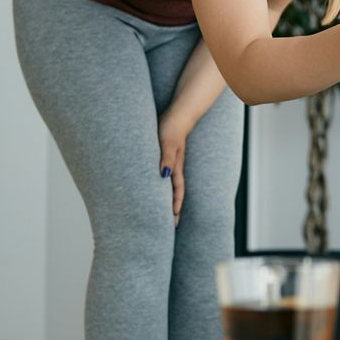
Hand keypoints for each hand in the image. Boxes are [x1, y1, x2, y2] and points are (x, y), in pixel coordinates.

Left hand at [158, 111, 191, 225]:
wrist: (178, 114)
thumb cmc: (171, 127)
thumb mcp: (167, 143)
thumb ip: (166, 158)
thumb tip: (164, 175)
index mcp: (175, 166)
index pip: (176, 190)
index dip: (175, 204)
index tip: (173, 219)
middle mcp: (175, 167)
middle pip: (175, 192)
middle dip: (174, 208)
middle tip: (173, 225)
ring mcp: (173, 163)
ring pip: (172, 186)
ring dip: (170, 199)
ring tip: (168, 212)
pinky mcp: (168, 157)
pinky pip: (168, 177)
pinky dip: (166, 187)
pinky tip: (161, 189)